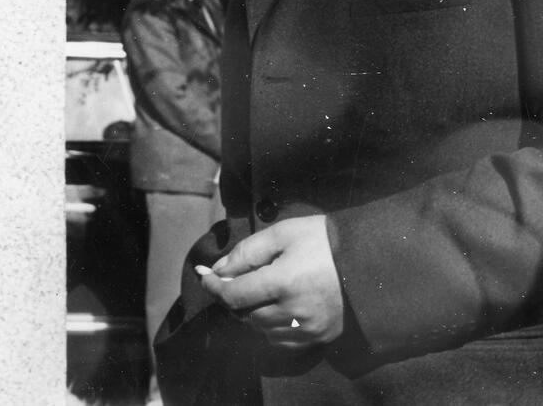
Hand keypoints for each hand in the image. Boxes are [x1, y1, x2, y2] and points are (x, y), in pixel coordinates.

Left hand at [196, 215, 343, 348]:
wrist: (369, 260)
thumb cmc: (323, 240)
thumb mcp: (282, 233)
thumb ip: (246, 252)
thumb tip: (218, 269)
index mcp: (283, 282)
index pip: (234, 294)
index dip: (213, 286)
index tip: (204, 276)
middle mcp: (295, 312)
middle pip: (245, 314)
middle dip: (231, 297)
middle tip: (230, 279)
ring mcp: (309, 329)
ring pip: (261, 329)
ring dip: (249, 313)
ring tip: (252, 291)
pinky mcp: (320, 337)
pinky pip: (282, 340)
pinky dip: (269, 327)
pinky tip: (273, 307)